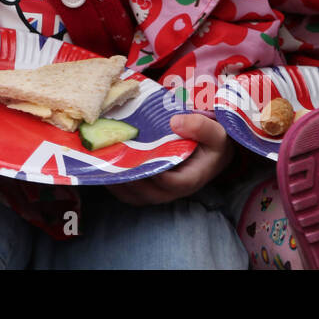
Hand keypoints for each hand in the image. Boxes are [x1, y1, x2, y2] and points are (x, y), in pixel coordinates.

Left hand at [106, 113, 234, 206]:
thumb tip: (175, 123)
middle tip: (109, 158)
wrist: (211, 150)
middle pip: (146, 192)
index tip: (137, 155)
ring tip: (101, 161)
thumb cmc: (214, 142)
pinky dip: (114, 182)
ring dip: (116, 181)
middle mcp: (173, 190)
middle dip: (127, 177)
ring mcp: (159, 191)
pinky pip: (128, 192)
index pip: (170, 182)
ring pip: (134, 195)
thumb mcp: (218, 132)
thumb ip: (202, 127)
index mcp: (191, 179)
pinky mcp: (149, 187)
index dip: (153, 172)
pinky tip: (102, 165)